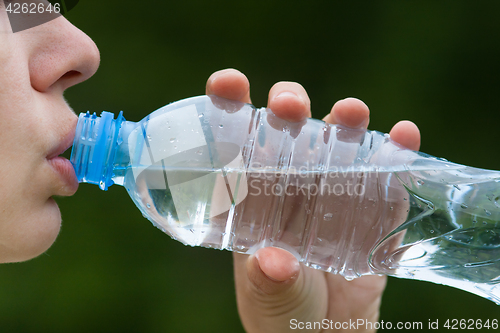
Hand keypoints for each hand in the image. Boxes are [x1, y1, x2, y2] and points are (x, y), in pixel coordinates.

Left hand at [206, 68, 420, 332]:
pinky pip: (384, 177)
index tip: (228, 83)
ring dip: (345, 121)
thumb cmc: (284, 313)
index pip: (237, 143)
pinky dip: (396, 154)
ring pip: (338, 144)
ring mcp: (333, 191)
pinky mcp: (371, 208)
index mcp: (254, 197)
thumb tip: (273, 261)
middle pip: (288, 130)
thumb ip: (268, 282)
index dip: (230, 107)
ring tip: (352, 112)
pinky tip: (404, 137)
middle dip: (289, 106)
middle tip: (290, 104)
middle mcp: (291, 185)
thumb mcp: (270, 298)